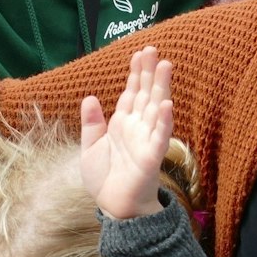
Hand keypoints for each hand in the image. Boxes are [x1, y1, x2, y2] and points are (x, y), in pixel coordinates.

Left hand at [79, 48, 173, 220]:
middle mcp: (137, 127)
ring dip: (161, 88)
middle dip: (149, 72)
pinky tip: (167, 105)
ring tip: (165, 66)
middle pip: (146, 94)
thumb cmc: (105, 179)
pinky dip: (164, 121)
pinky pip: (159, 136)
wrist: (114, 207)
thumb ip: (91, 124)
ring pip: (156, 108)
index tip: (139, 53)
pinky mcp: (151, 157)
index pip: (131, 92)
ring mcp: (146, 140)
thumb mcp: (90, 148)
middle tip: (153, 50)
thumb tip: (89, 97)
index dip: (136, 73)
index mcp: (122, 123)